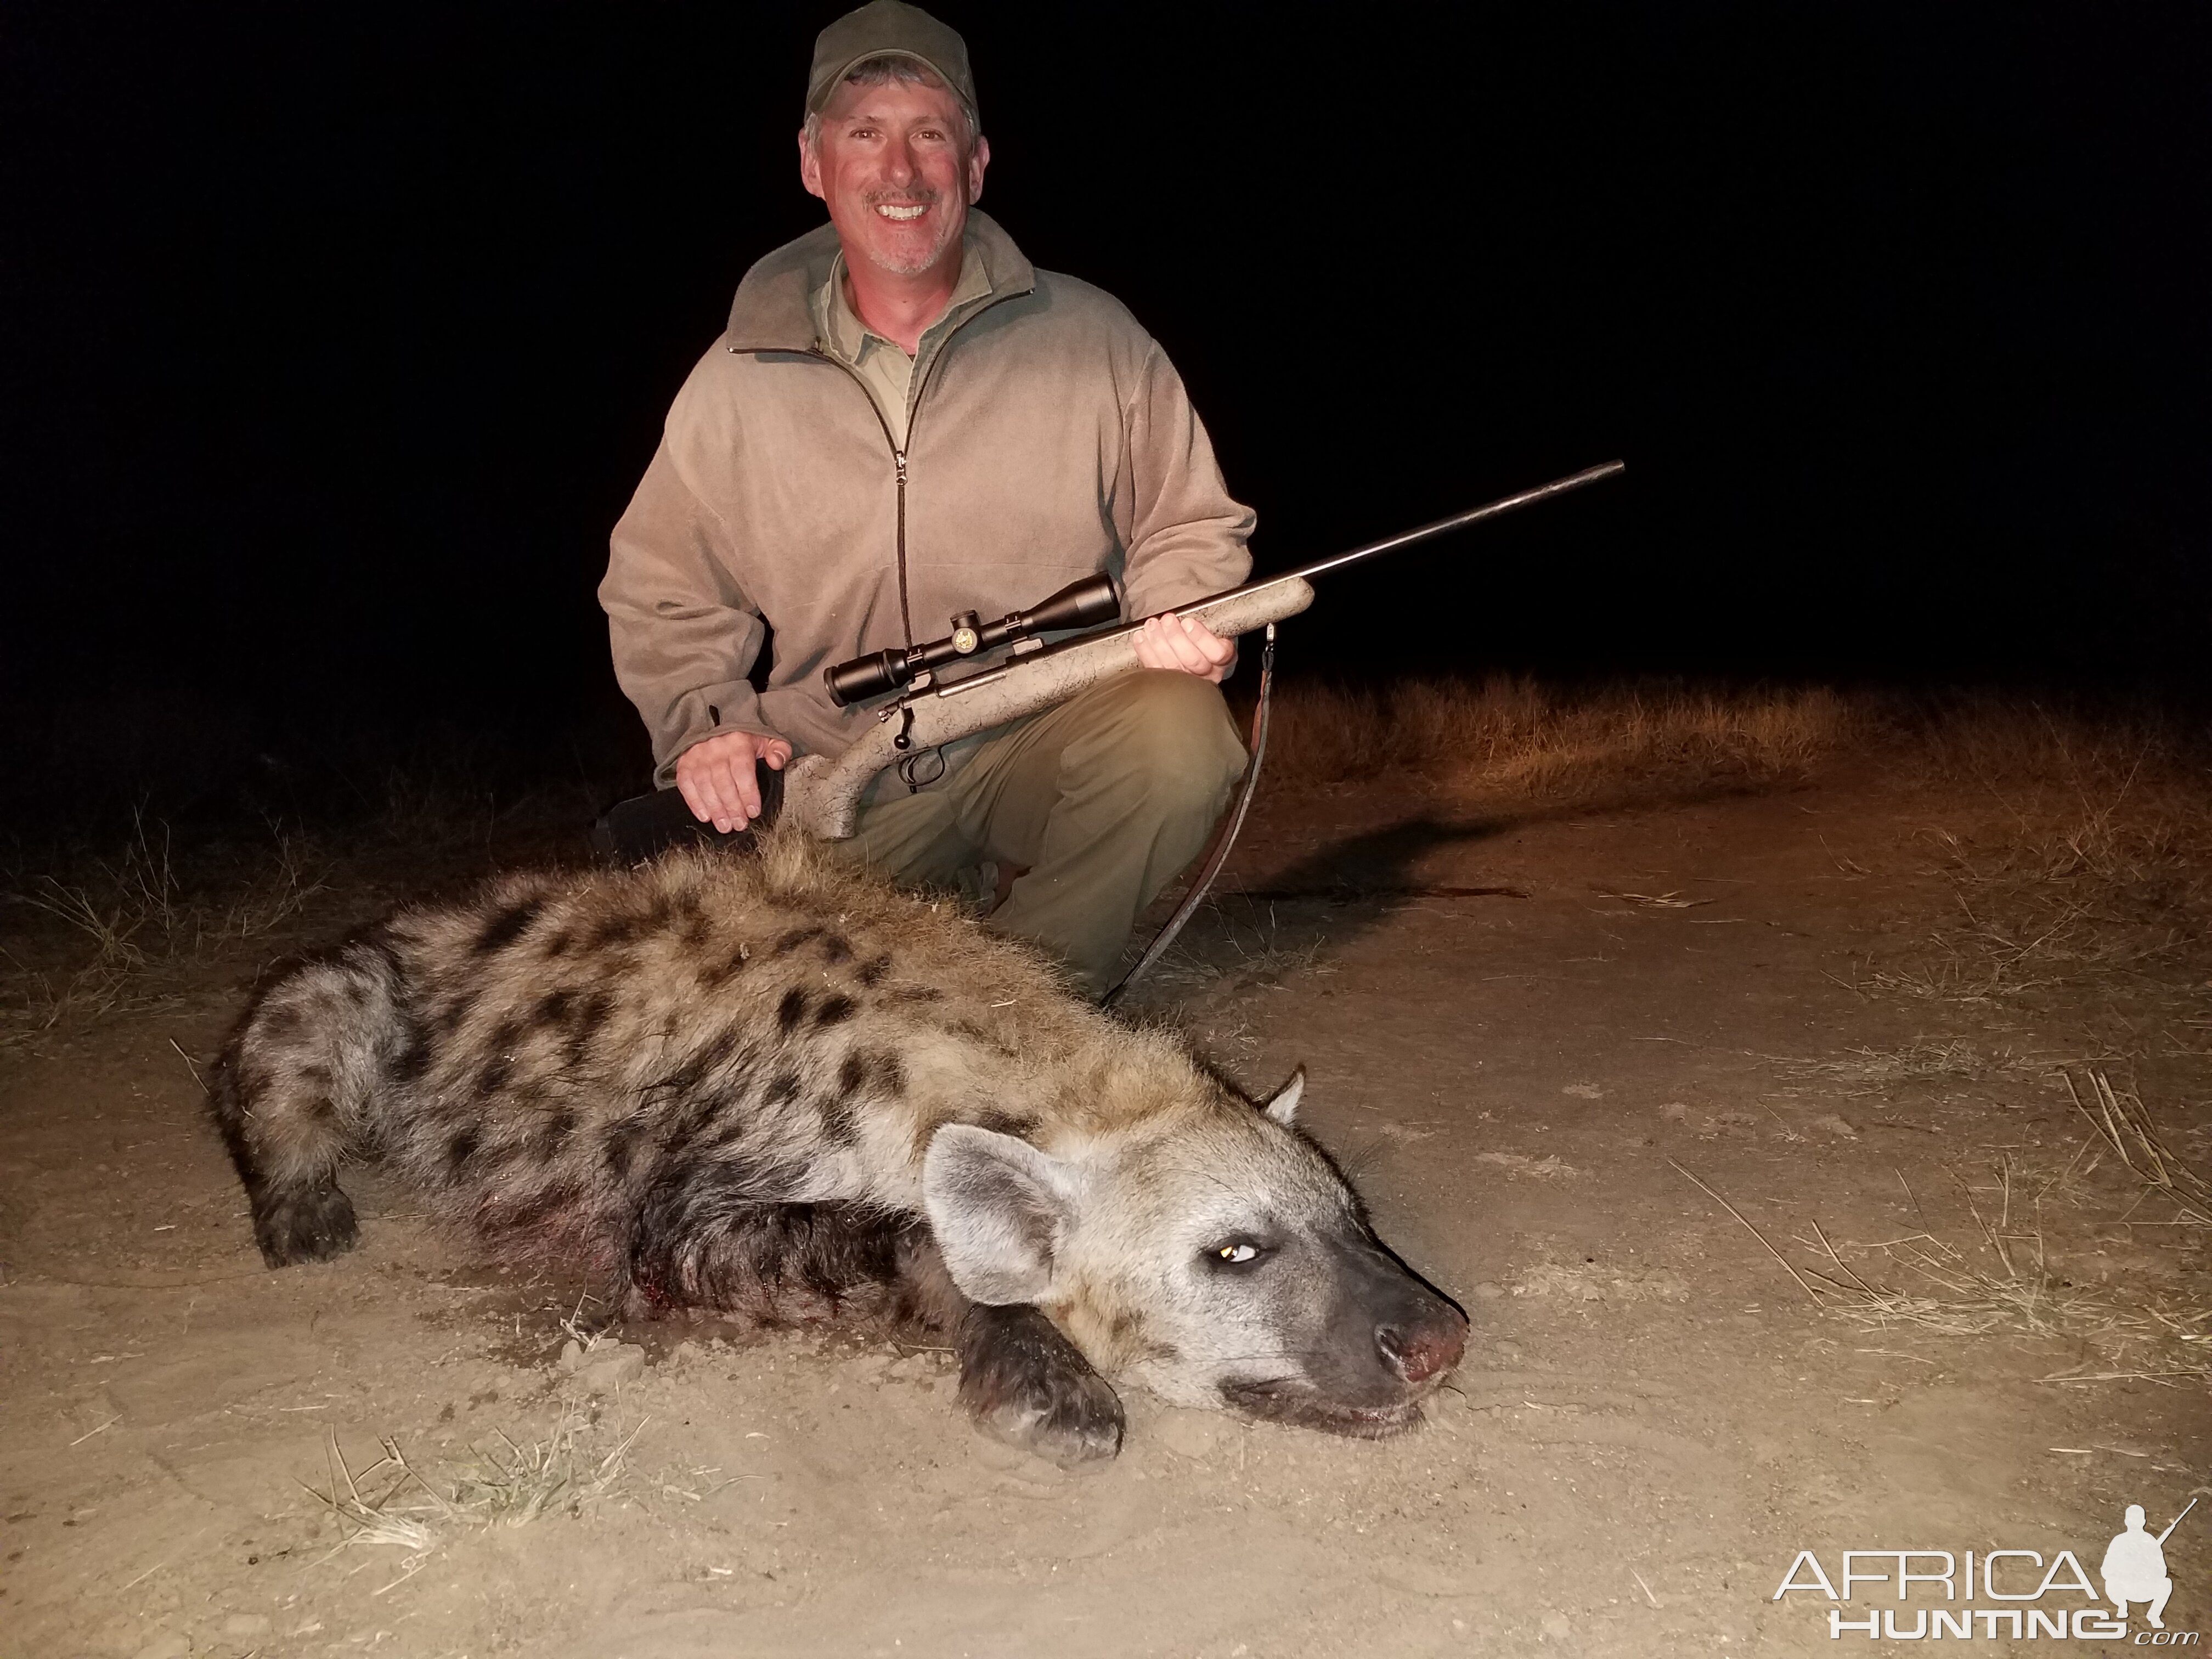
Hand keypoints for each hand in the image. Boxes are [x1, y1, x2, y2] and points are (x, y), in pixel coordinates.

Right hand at [675, 729, 791, 832]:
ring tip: (725, 825)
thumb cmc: (746, 742)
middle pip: (723, 781)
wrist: (717, 730)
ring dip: (715, 808)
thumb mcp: (768, 741)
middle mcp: (715, 747)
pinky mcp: (684, 763)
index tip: (753, 812)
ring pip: (705, 785)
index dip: (748, 793)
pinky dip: (694, 802)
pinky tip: (705, 816)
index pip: (742, 770)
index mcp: (738, 741)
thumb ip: (779, 750)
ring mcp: (697, 755)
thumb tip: (776, 762)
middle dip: (732, 807)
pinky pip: (686, 784)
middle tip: (739, 824)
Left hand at [1131, 612, 1234, 681]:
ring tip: (1152, 625)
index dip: (1201, 638)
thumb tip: (1185, 612)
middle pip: (1193, 660)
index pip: (1217, 653)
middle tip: (1167, 620)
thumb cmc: (1205, 634)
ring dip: (1159, 643)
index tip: (1187, 622)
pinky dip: (1146, 651)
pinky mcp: (1168, 682)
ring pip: (1173, 666)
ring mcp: (1188, 681)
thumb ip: (1206, 621)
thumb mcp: (1214, 625)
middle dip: (1176, 637)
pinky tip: (1140, 637)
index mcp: (1225, 658)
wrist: (1197, 649)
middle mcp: (1209, 673)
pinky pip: (1155, 669)